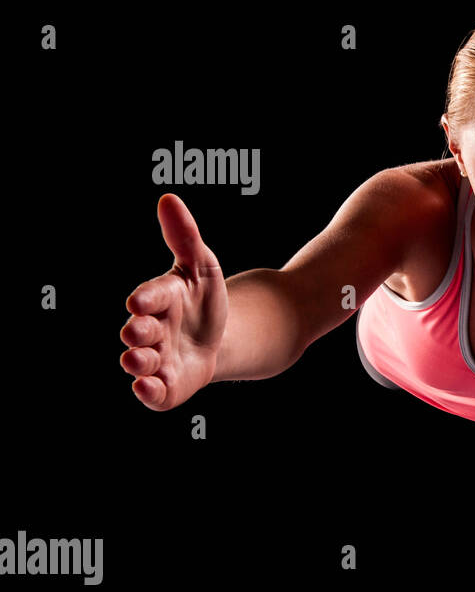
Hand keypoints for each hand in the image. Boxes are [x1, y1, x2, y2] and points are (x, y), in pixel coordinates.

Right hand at [120, 194, 228, 409]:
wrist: (220, 337)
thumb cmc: (203, 299)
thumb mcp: (202, 266)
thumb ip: (184, 236)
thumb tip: (168, 198)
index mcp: (158, 300)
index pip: (149, 297)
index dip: (145, 299)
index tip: (139, 302)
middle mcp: (151, 331)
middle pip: (139, 332)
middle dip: (137, 331)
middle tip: (138, 331)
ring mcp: (157, 359)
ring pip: (141, 363)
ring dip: (137, 362)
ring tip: (138, 361)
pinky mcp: (167, 386)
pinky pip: (154, 393)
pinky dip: (149, 392)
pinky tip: (148, 388)